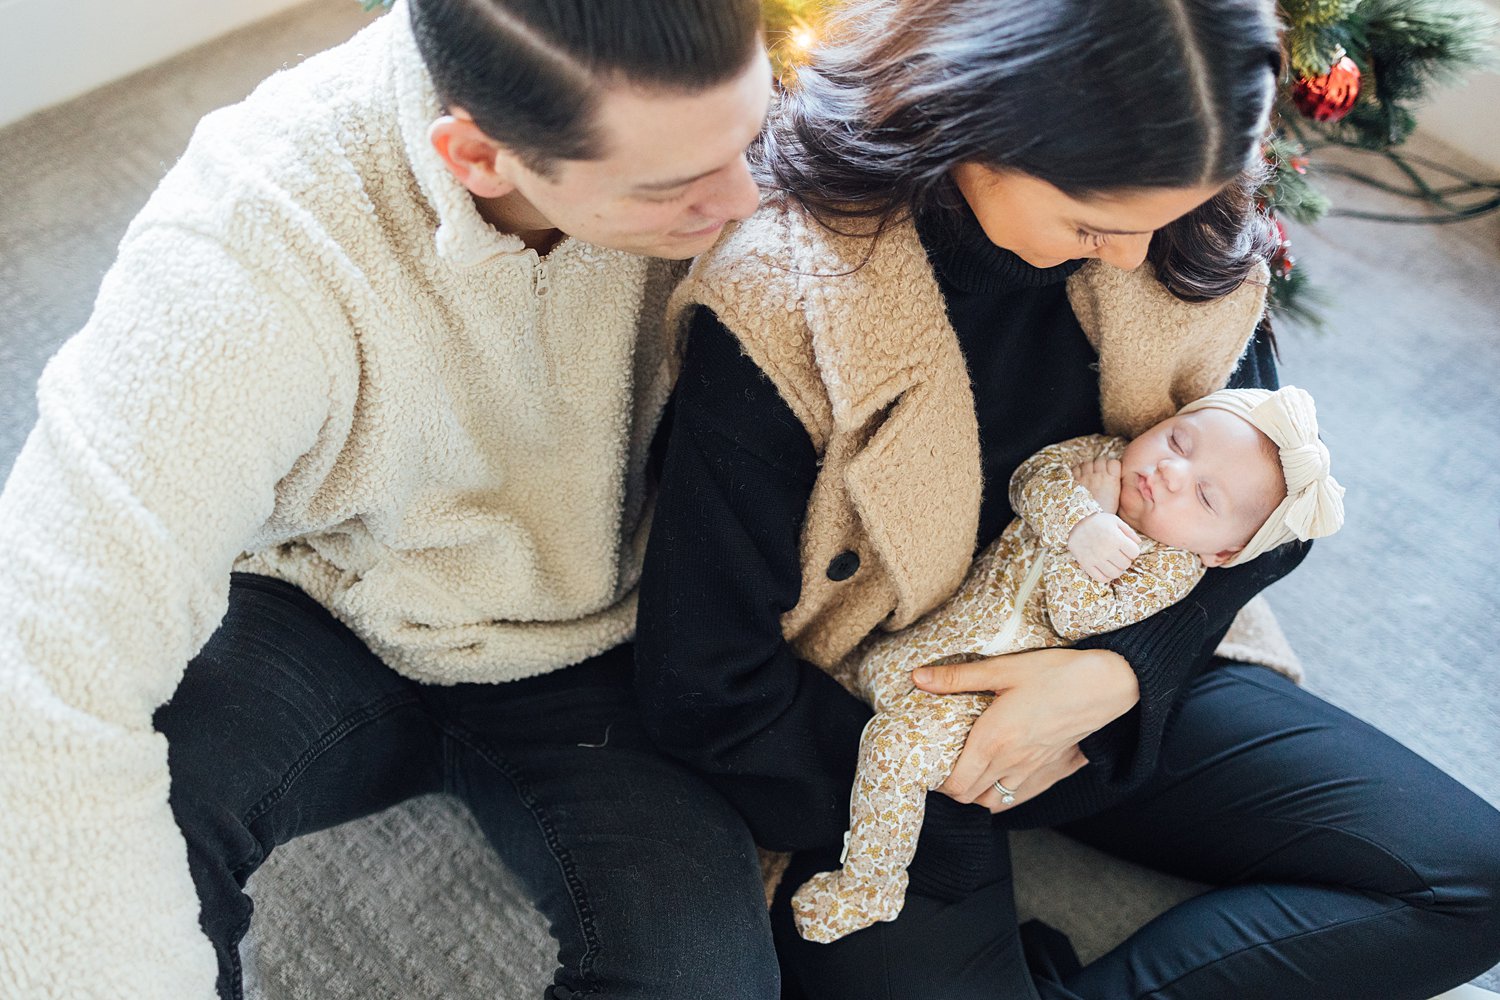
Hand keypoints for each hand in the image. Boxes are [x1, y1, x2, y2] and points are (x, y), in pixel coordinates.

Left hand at [911, 648, 1138, 812]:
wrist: (1105, 685)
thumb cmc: (1054, 673)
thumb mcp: (1002, 669)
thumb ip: (957, 678)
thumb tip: (917, 677)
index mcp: (992, 741)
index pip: (955, 785)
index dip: (938, 782)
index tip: (931, 765)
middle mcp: (1010, 763)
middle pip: (970, 797)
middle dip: (952, 788)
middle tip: (943, 766)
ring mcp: (1032, 771)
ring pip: (994, 803)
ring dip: (976, 794)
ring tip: (968, 772)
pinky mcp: (1051, 771)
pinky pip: (1019, 797)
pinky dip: (1002, 796)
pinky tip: (998, 777)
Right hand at [1067, 512, 1140, 583]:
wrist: (1074, 523)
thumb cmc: (1097, 521)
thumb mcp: (1115, 521)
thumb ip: (1129, 532)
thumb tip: (1139, 543)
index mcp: (1116, 538)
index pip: (1134, 553)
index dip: (1133, 550)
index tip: (1127, 547)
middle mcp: (1106, 550)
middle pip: (1126, 564)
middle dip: (1125, 559)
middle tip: (1119, 554)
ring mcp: (1095, 558)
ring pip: (1115, 573)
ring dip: (1117, 569)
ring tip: (1113, 562)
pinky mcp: (1086, 564)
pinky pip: (1101, 578)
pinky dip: (1106, 577)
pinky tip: (1106, 569)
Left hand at [1071, 457, 1121, 513]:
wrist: (1089, 520)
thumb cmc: (1104, 511)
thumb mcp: (1116, 497)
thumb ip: (1114, 483)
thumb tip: (1112, 476)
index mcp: (1112, 479)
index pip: (1114, 462)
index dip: (1111, 466)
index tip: (1110, 471)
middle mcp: (1100, 475)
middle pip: (1101, 460)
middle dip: (1100, 465)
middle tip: (1099, 474)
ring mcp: (1086, 476)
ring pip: (1088, 462)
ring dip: (1088, 467)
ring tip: (1089, 476)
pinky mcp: (1075, 480)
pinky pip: (1076, 467)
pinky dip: (1078, 470)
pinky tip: (1080, 478)